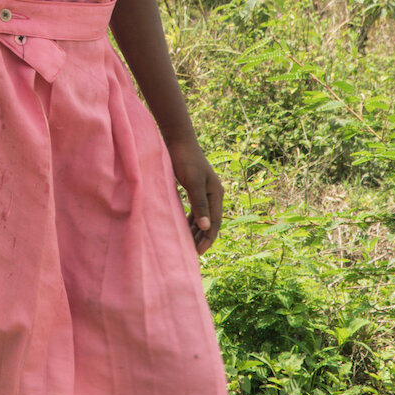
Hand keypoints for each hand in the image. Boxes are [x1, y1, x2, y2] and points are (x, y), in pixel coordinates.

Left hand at [168, 139, 222, 253]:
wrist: (178, 141)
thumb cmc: (185, 160)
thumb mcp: (192, 182)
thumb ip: (199, 204)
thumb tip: (206, 228)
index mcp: (216, 194)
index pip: (214, 223)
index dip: (207, 239)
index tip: (198, 253)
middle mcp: (213, 195)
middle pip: (209, 223)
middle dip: (202, 238)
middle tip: (191, 254)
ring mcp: (204, 192)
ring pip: (202, 218)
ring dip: (196, 231)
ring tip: (188, 245)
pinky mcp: (194, 190)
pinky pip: (195, 211)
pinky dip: (190, 221)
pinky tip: (184, 228)